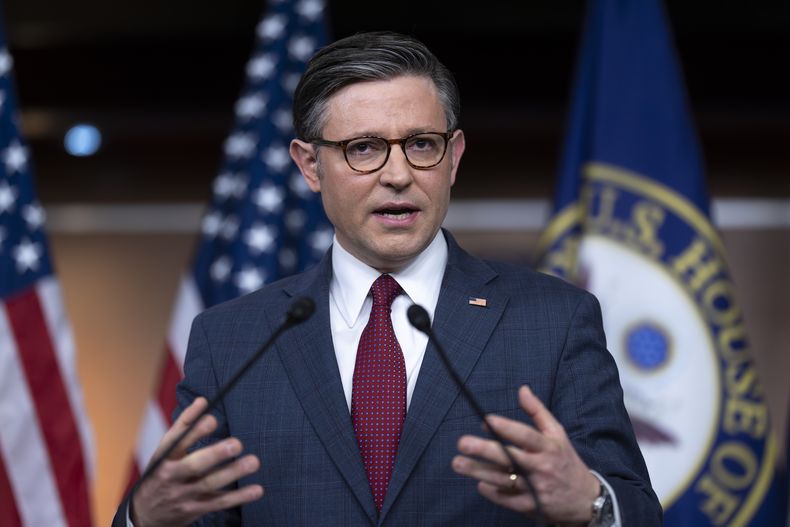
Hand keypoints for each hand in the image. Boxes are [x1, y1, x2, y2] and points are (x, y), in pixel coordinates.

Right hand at [131, 397, 263, 526]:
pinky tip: (257, 489)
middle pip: (194, 465)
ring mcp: (183, 495)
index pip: (177, 440)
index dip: (194, 429)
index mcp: (163, 457)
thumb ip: (184, 427)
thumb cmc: (161, 473)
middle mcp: (171, 476)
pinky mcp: (195, 509)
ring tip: (253, 461)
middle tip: (236, 444)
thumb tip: (203, 400)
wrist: (146, 514)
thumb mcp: (165, 452)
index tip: (212, 418)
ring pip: (210, 484)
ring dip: (232, 473)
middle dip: (215, 454)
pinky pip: (219, 503)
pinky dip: (239, 497)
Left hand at [452, 385, 599, 525]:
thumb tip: (522, 389)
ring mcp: (535, 489)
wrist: (585, 500)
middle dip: (485, 450)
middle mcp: (541, 467)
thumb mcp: (557, 434)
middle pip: (510, 458)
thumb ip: (538, 411)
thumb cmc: (566, 461)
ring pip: (503, 480)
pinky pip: (507, 500)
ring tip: (458, 463)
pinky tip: (480, 483)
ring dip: (479, 472)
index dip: (506, 428)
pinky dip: (492, 492)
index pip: (526, 436)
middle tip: (462, 443)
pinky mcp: (531, 506)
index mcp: (549, 447)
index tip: (486, 420)